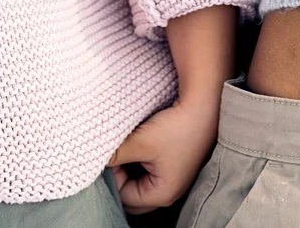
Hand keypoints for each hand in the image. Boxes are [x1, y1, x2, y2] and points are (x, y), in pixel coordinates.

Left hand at [107, 95, 219, 213]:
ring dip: (131, 166)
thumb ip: (115, 155)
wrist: (205, 103)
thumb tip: (94, 158)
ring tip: (130, 145)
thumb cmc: (178, 126)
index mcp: (163, 194)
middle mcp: (171, 191)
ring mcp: (175, 177)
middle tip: (119, 152)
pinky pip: (151, 169)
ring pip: (140, 180)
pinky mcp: (176, 164)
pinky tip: (141, 142)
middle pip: (133, 193)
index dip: (114, 176)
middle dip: (121, 176)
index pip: (124, 196)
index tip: (113, 153)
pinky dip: (142, 159)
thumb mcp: (140, 142)